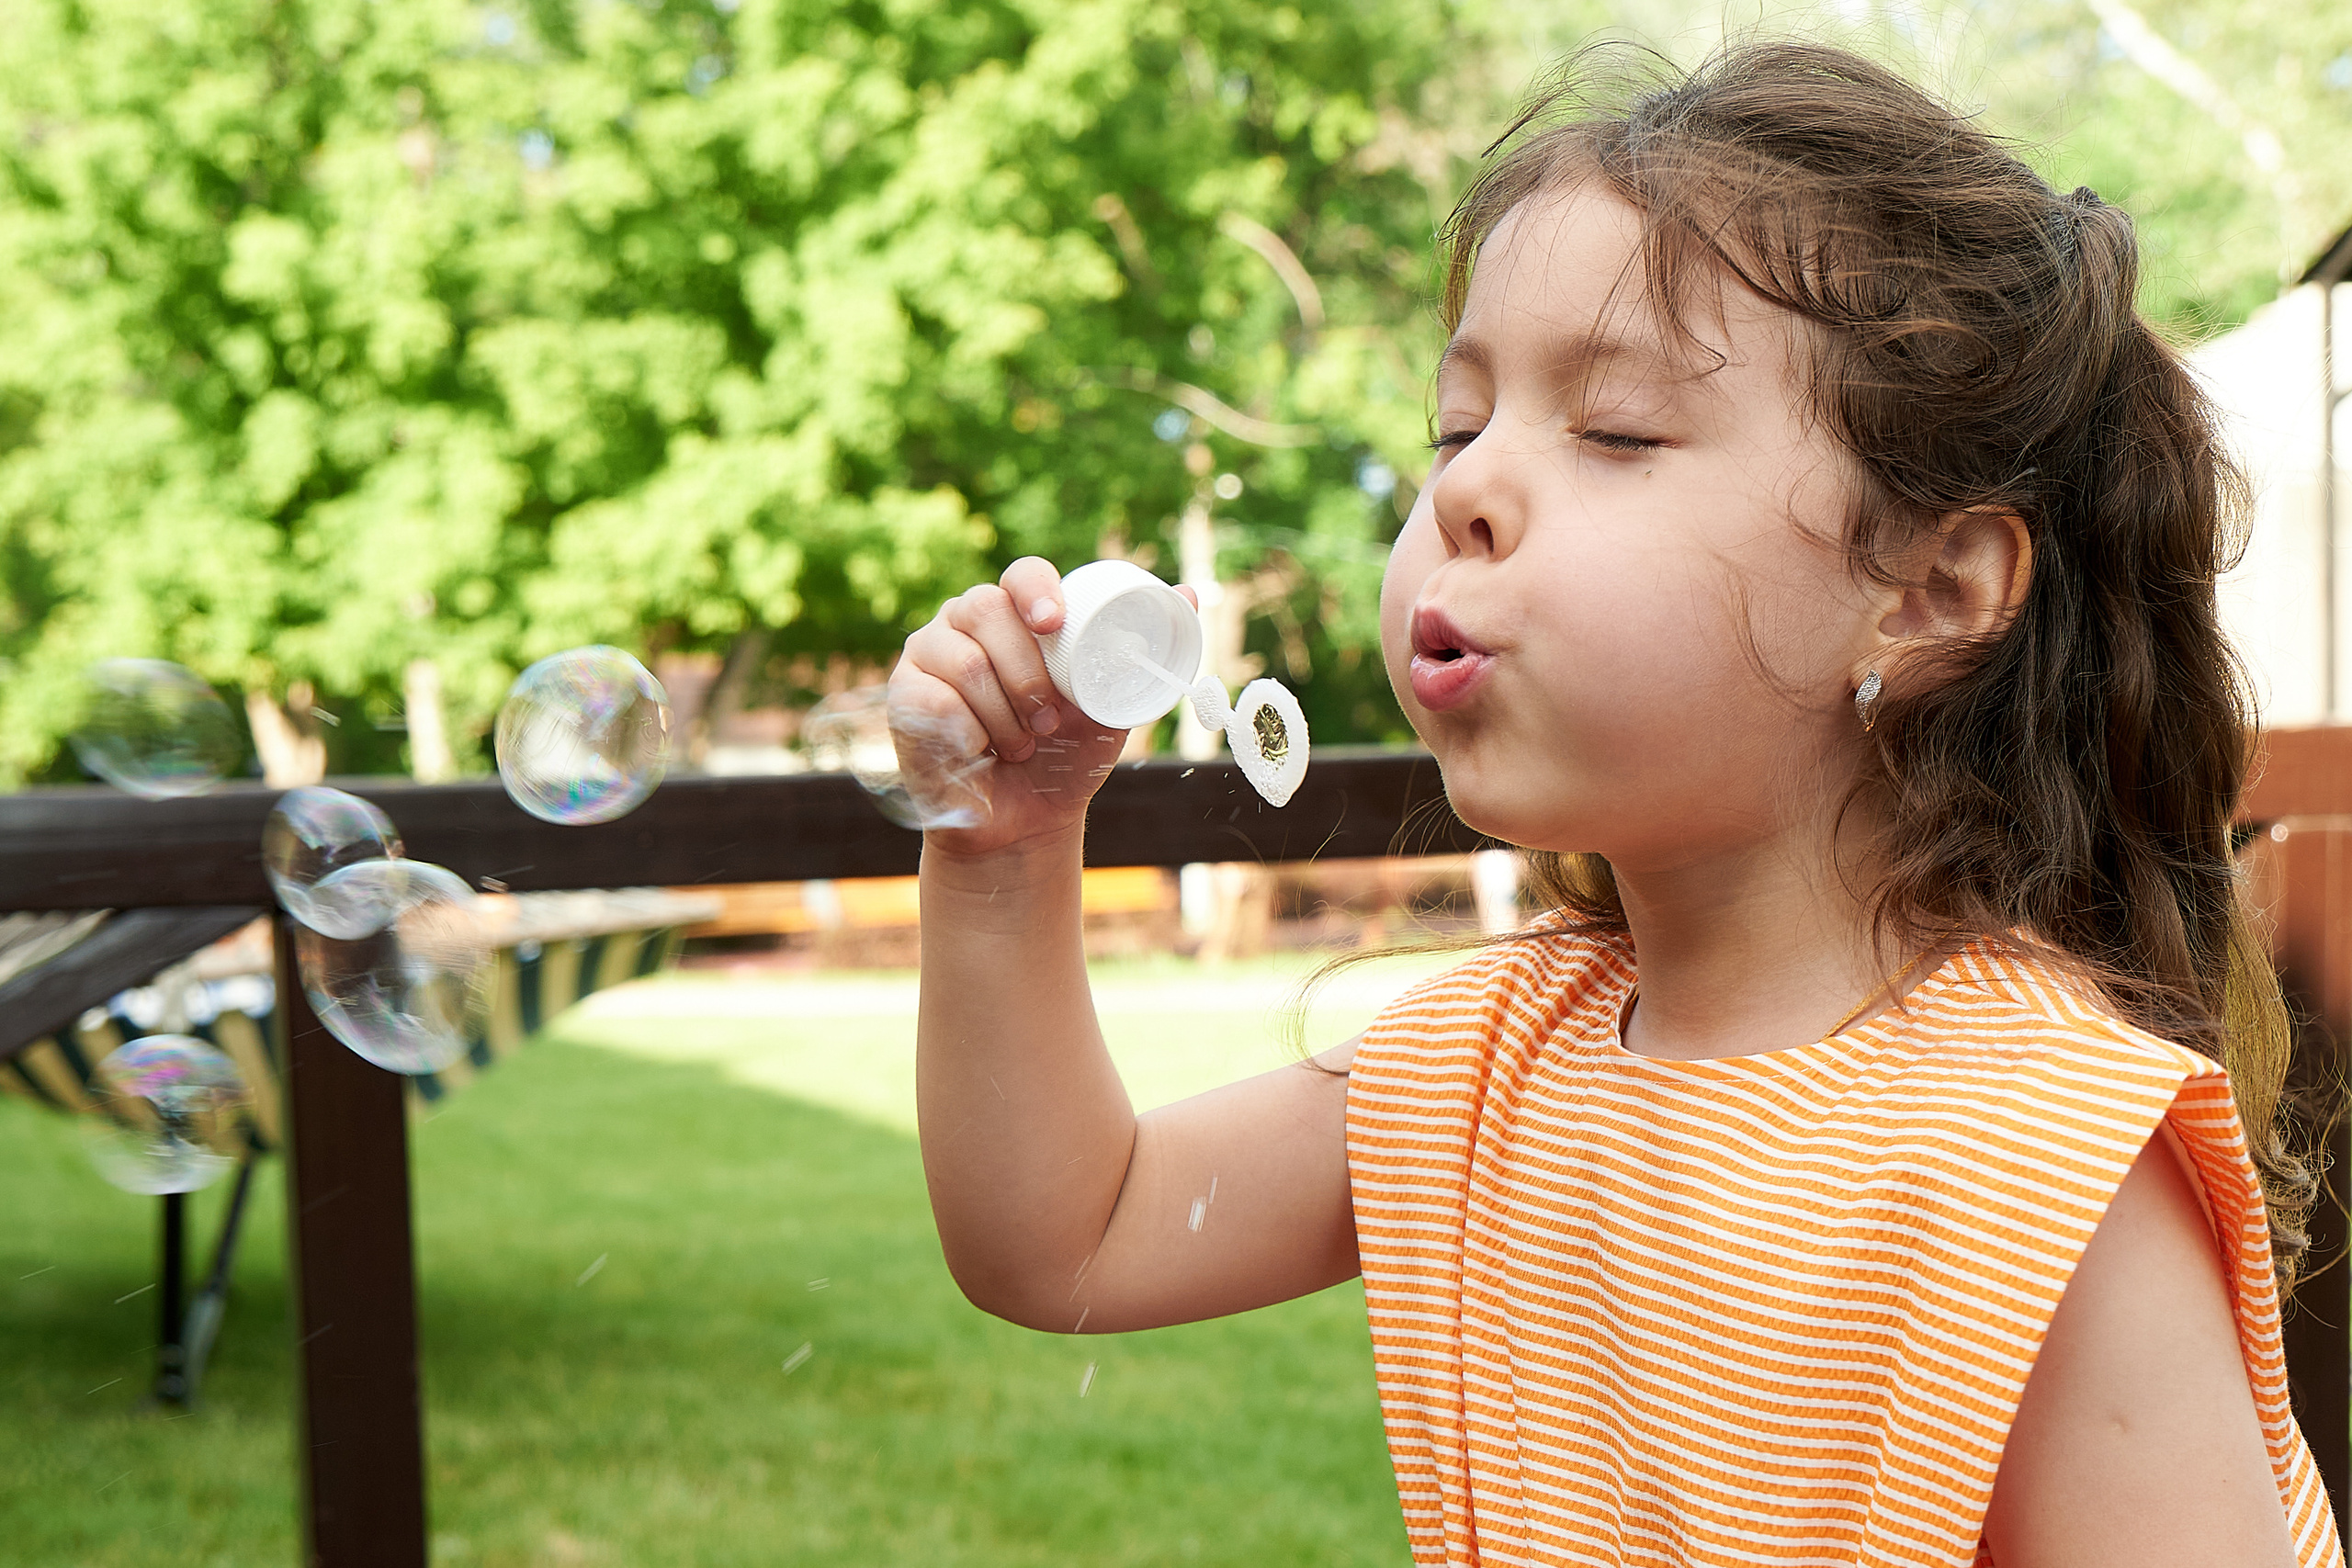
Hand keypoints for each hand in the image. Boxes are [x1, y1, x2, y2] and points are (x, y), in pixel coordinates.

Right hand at [893, 558, 1193, 858]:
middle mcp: (968, 624)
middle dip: (1025, 670)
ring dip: (1003, 713)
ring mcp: (931, 655)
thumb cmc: (1067, 757)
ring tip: (1022, 746)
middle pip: (985, 609)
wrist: (1025, 822)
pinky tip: (979, 752)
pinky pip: (932, 699)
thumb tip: (1192, 595)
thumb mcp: (1112, 705)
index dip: (1035, 588)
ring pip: (963, 660)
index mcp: (1019, 616)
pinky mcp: (906, 695)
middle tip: (1049, 722)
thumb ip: (1142, 655)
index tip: (1053, 621)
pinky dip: (968, 732)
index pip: (1021, 575)